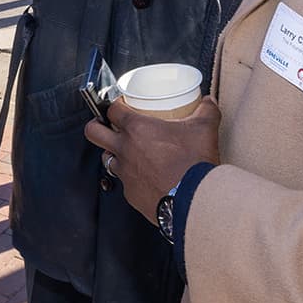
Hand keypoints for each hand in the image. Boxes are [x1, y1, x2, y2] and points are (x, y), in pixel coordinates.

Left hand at [84, 96, 223, 224]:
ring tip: (130, 153)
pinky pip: (124, 182)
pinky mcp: (130, 194)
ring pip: (107, 159)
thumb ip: (206, 111)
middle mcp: (125, 150)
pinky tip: (146, 177)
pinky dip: (132, 178)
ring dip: (115, 154)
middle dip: (97, 126)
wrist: (194, 200)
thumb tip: (208, 102)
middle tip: (109, 126)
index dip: (114, 105)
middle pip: (93, 132)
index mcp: (137, 129)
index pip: (111, 109)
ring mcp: (125, 173)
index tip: (122, 105)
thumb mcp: (204, 129)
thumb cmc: (193, 163)